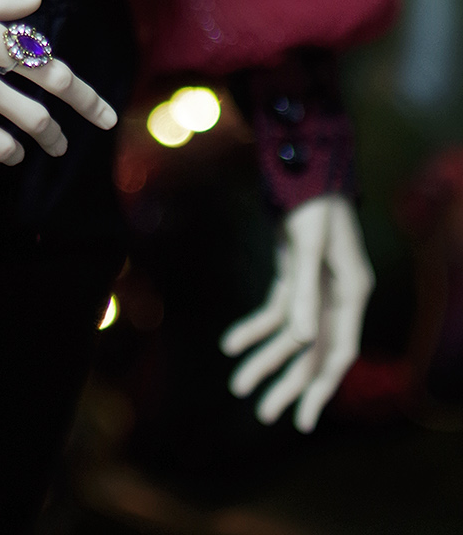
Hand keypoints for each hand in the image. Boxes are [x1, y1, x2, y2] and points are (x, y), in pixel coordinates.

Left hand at [220, 194, 373, 430]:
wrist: (301, 164)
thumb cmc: (310, 201)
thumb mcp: (306, 244)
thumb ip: (304, 290)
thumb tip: (301, 341)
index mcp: (351, 292)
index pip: (338, 351)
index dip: (320, 387)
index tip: (301, 417)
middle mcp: (336, 295)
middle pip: (312, 349)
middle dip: (286, 381)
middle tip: (262, 413)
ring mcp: (315, 285)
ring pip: (290, 333)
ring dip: (264, 357)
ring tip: (237, 384)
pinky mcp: (293, 274)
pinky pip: (275, 310)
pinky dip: (253, 327)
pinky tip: (231, 343)